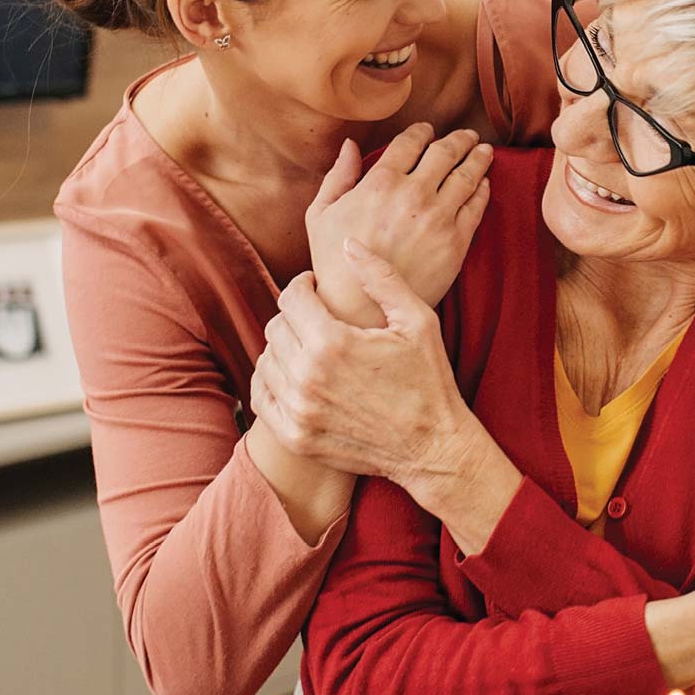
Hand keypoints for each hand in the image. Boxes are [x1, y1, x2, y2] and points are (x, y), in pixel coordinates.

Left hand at [250, 242, 476, 483]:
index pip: (292, 297)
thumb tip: (348, 244)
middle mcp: (307, 376)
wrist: (434, 449)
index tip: (317, 288)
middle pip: (275, 326)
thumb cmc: (430, 382)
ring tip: (311, 346)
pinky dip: (271, 380)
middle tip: (318, 318)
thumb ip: (381, 279)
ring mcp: (298, 410)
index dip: (304, 285)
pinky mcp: (294, 436)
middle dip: (295, 315)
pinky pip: (260, 396)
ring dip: (285, 347)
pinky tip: (295, 375)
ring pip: (266, 359)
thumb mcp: (418, 322)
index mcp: (333, 343)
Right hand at [303, 124, 493, 327]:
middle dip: (459, 140)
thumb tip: (349, 145)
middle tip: (468, 136)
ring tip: (484, 150)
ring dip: (478, 158)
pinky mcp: (456, 241)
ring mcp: (438, 217)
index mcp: (379, 182)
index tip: (429, 130)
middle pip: (445, 153)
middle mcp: (413, 194)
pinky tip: (484, 183)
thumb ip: (339, 176)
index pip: (411, 143)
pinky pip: (476, 207)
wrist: (363, 306)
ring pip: (467, 176)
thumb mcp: (321, 214)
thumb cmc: (334, 261)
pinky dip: (482, 189)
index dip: (423, 132)